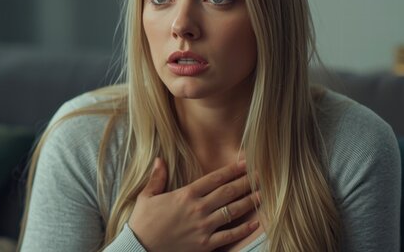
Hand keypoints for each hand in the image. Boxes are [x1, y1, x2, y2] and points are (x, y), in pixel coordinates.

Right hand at [128, 158, 260, 251]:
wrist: (140, 249)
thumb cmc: (142, 223)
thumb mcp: (146, 197)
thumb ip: (157, 178)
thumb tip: (160, 160)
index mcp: (185, 194)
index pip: (215, 178)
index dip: (232, 170)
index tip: (245, 164)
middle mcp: (198, 208)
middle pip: (228, 192)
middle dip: (246, 183)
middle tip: (261, 176)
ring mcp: (203, 227)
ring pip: (233, 211)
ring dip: (249, 202)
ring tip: (262, 195)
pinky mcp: (205, 244)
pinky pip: (229, 236)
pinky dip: (244, 229)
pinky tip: (254, 223)